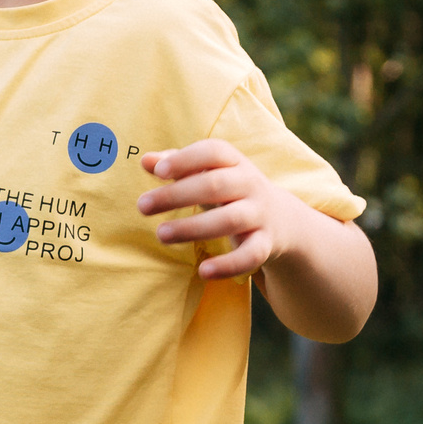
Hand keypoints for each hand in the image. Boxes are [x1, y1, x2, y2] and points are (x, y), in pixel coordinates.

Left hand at [136, 140, 312, 280]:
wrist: (280, 218)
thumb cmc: (230, 191)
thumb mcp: (208, 174)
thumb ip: (178, 165)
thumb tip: (145, 161)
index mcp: (234, 162)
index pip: (213, 152)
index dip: (186, 160)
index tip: (158, 172)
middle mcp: (250, 183)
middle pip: (215, 185)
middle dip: (177, 196)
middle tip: (142, 206)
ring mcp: (259, 213)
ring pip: (230, 219)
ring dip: (193, 228)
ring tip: (161, 234)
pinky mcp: (265, 243)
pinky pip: (250, 255)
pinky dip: (228, 264)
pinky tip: (203, 271)